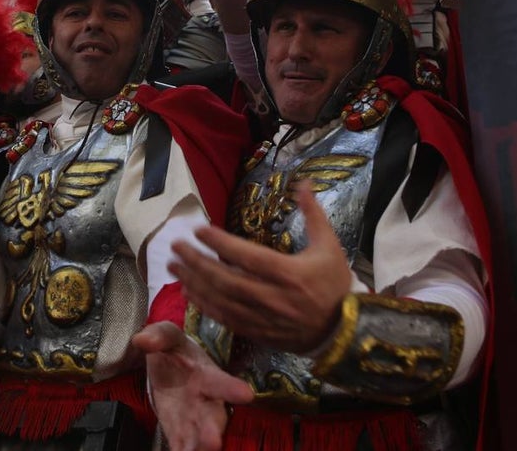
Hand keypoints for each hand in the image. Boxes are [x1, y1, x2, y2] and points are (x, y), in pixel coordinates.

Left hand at [132, 321, 252, 450]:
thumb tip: (142, 339)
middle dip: (213, 431)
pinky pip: (180, 446)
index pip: (221, 382)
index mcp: (207, 375)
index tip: (246, 394)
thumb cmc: (177, 351)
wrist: (172, 369)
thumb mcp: (168, 335)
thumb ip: (159, 336)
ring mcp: (193, 420)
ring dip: (198, 449)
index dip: (232, 388)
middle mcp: (206, 402)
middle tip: (214, 442)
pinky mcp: (178, 433)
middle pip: (214, 418)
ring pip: (199, 438)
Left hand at [170, 181, 352, 352]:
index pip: (248, 256)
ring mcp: (263, 318)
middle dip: (197, 262)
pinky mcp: (257, 333)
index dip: (221, 243)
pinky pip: (225, 319)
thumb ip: (314, 214)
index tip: (198, 229)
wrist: (343, 331)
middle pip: (227, 279)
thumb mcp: (330, 246)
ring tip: (174, 266)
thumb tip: (304, 182)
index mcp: (290, 273)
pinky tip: (189, 292)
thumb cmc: (335, 285)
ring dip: (195, 283)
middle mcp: (273, 297)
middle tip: (176, 246)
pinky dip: (205, 306)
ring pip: (222, 301)